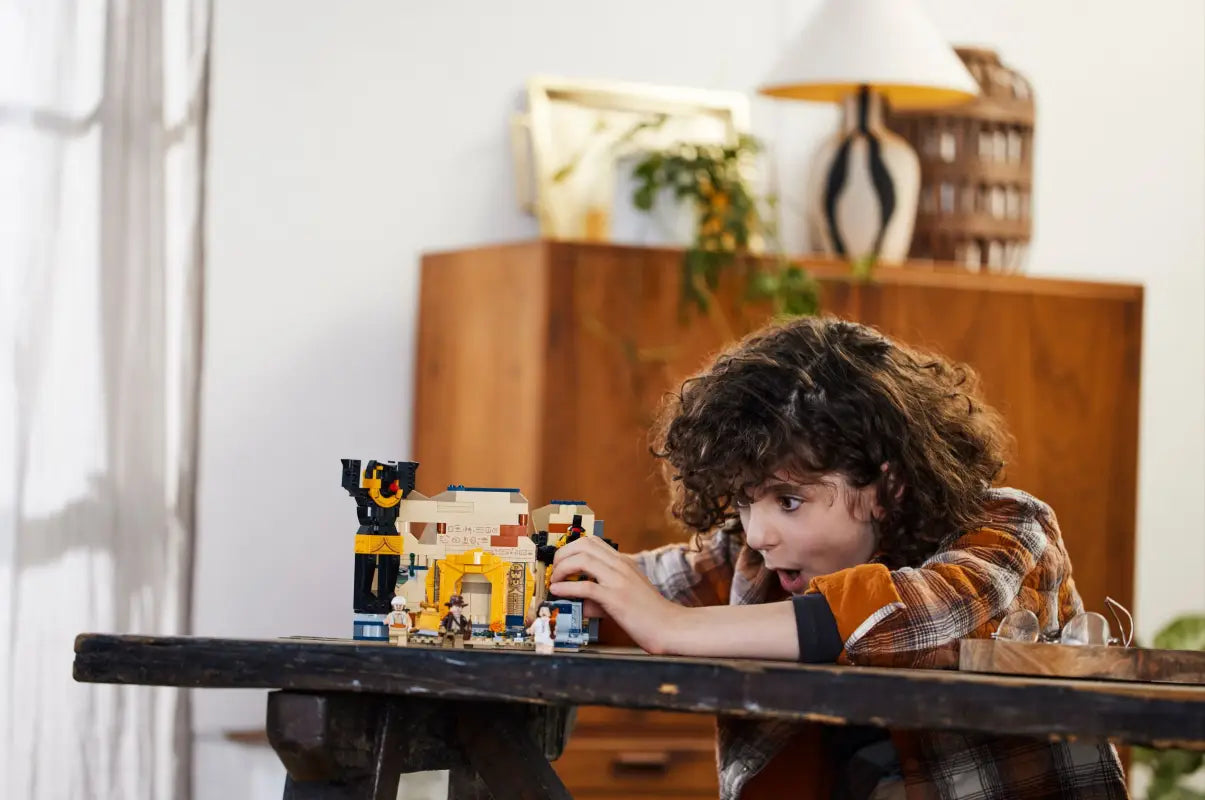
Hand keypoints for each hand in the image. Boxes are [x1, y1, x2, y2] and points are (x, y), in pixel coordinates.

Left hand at [549, 536, 681, 653]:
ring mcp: (619, 580)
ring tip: (556, 581)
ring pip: (582, 559)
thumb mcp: (625, 596)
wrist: (670, 627)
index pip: (593, 542)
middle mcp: (621, 566)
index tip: (562, 563)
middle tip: (555, 570)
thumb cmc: (650, 614)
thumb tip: (579, 603)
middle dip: (562, 554)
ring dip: (562, 568)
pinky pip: (585, 587)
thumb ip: (601, 597)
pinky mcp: (616, 598)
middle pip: (584, 544)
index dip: (571, 548)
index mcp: (624, 562)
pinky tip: (558, 593)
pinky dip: (566, 588)